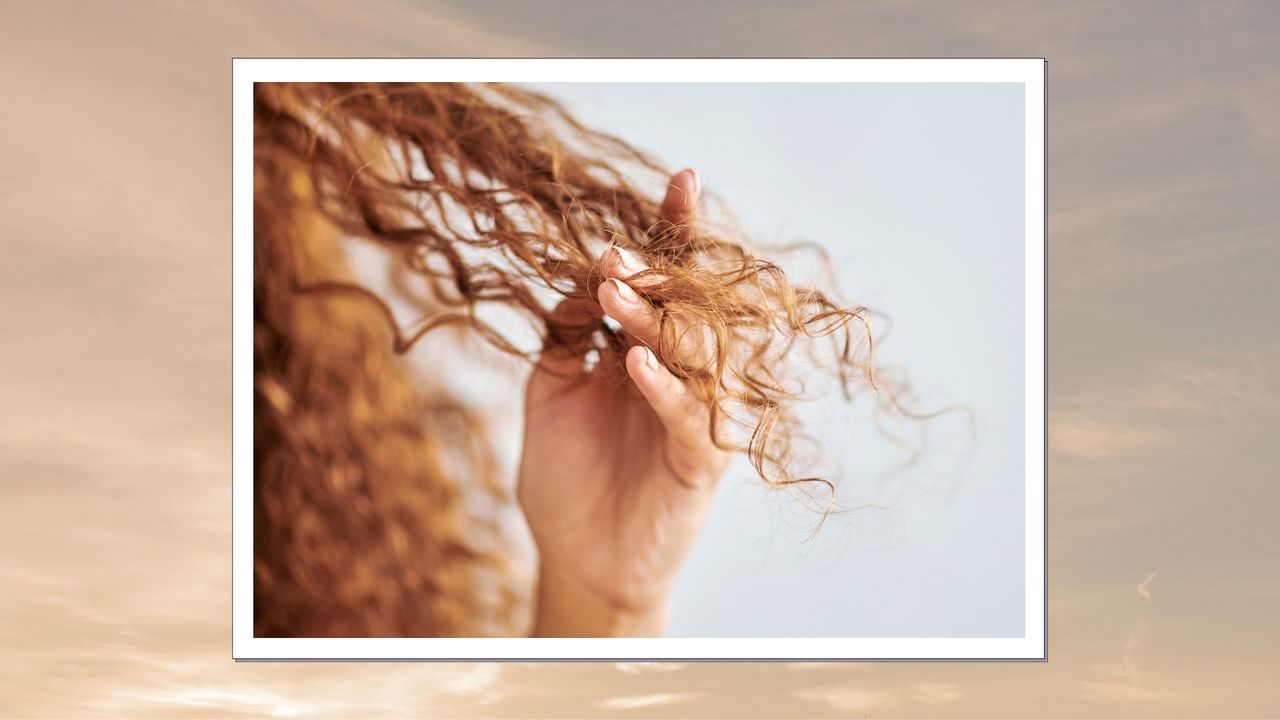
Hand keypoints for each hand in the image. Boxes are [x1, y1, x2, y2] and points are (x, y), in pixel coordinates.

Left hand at [518, 168, 730, 636]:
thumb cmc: (569, 475)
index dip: (676, 232)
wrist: (579, 559)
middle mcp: (681, 375)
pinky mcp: (700, 462)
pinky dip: (664, 386)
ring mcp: (695, 416)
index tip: (681, 179)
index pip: (668, 281)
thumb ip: (567, 330)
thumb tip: (582, 270)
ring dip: (655, 320)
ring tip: (618, 294)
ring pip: (695, 354)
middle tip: (616, 256)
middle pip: (689, 306)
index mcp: (649, 349)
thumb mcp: (552, 388)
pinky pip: (690, 416)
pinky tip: (634, 361)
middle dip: (657, 274)